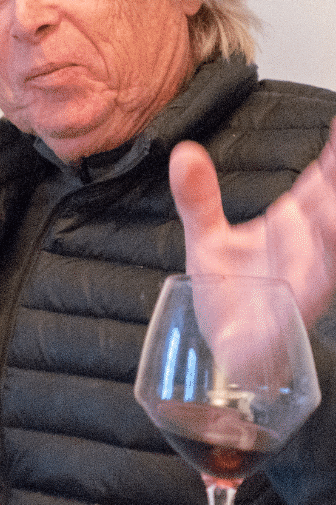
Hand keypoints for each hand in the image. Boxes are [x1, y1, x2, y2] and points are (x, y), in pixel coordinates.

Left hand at [170, 117, 335, 327]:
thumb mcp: (206, 237)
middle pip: (334, 202)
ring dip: (335, 215)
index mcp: (291, 224)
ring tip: (333, 185)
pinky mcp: (296, 306)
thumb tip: (184, 152)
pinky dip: (325, 257)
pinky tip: (327, 233)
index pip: (322, 180)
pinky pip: (318, 279)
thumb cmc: (228, 296)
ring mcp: (307, 274)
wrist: (224, 352)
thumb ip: (198, 196)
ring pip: (333, 238)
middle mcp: (306, 246)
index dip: (335, 153)